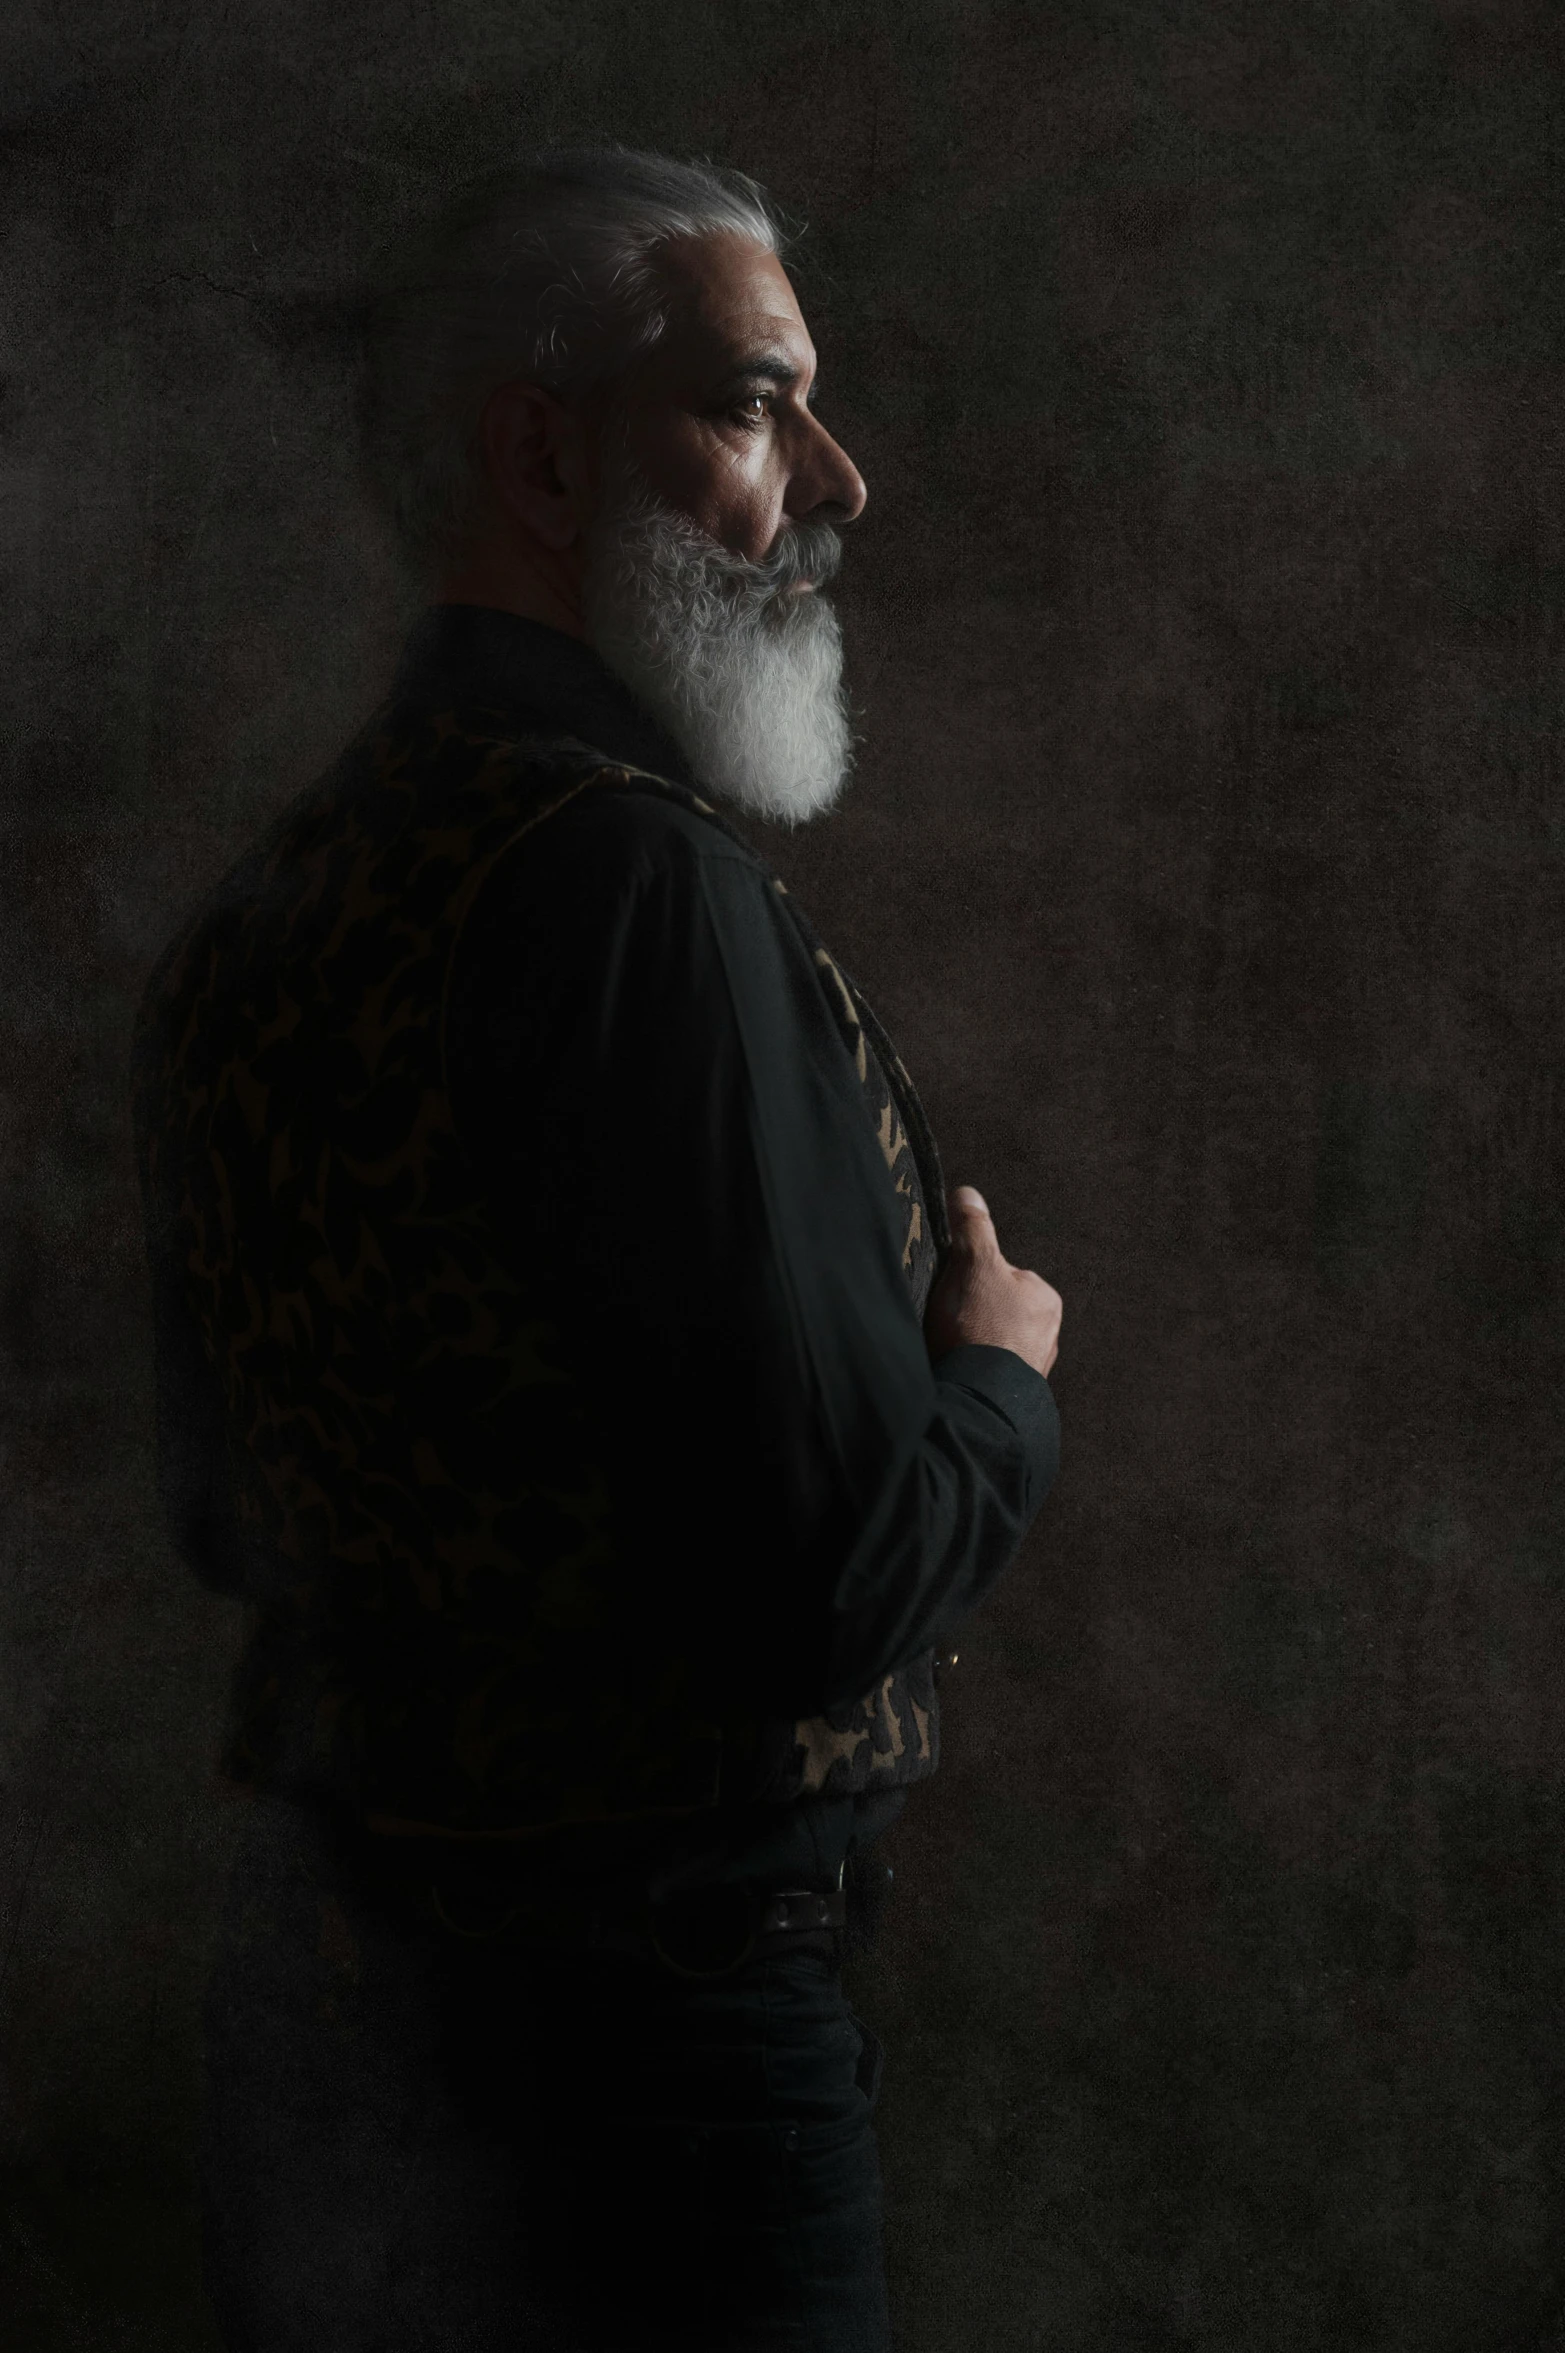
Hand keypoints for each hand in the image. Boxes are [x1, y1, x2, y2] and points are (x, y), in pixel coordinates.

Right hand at [923, 1186, 1061, 1379]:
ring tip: (954, 1349)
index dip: (970, 1279)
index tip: (955, 1293)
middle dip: (973, 1315)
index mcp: (1045, 1299)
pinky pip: (990, 1372)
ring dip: (973, 1345)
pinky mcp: (1015, 1395)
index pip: (1000, 1275)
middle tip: (951, 1323)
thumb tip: (968, 1193)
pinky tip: (960, 1370)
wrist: (979, 1397)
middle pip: (997, 1310)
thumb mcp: (973, 1264)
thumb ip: (972, 1228)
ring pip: (993, 1343)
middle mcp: (1048, 1335)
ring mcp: (1032, 1368)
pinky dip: (975, 1370)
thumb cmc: (981, 1328)